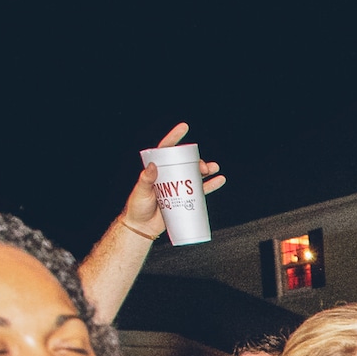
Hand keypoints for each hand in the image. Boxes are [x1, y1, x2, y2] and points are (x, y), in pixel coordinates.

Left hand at [123, 123, 225, 238]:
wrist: (143, 227)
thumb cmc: (137, 208)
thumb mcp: (140, 191)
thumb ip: (145, 179)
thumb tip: (153, 166)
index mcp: (157, 170)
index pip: (166, 149)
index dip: (175, 137)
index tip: (184, 127)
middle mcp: (169, 176)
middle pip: (185, 163)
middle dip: (197, 160)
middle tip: (203, 165)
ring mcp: (178, 187)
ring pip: (195, 175)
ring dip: (206, 171)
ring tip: (214, 169)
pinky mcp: (184, 199)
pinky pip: (201, 191)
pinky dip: (210, 185)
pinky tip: (219, 180)